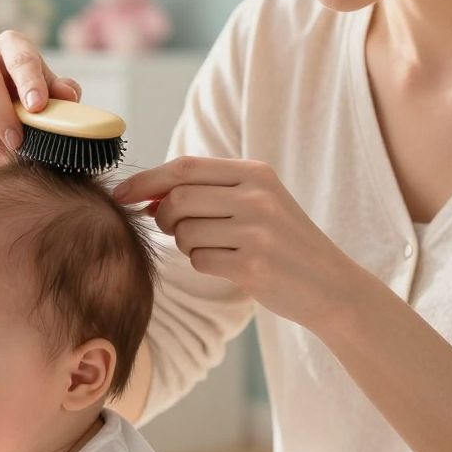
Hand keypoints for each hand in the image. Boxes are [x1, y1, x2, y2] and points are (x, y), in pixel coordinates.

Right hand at [0, 30, 83, 168]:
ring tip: (10, 153)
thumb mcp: (54, 93)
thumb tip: (68, 94)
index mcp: (12, 44)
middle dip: (2, 114)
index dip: (29, 82)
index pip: (19, 58)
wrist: (10, 118)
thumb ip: (62, 92)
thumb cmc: (35, 98)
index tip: (37, 106)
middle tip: (19, 142)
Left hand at [114, 156, 356, 327]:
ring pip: (185, 232)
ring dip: (186, 243)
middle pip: (178, 199)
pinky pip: (199, 260)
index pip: (184, 167)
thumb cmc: (283, 241)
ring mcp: (256, 231)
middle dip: (163, 217)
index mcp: (256, 173)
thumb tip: (145, 194)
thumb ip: (208, 190)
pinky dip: (203, 264)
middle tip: (174, 228)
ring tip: (215, 247)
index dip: (146, 180)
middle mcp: (257, 196)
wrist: (330, 285)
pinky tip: (229, 265)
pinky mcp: (253, 266)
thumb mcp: (257, 201)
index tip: (121, 194)